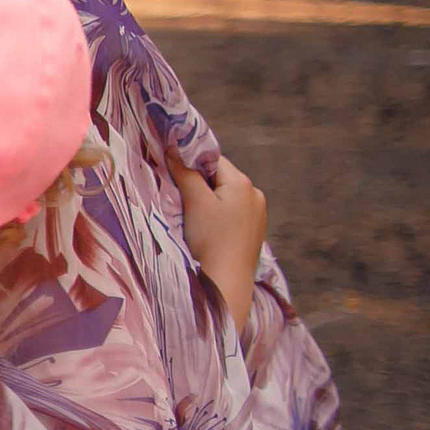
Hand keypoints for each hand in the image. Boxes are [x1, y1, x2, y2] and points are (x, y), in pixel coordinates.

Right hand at [169, 150, 265, 334]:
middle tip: (179, 198)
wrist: (226, 280)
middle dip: (199, 184)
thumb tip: (173, 149)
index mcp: (243, 183)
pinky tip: (207, 230)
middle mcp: (255, 194)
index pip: (212, 159)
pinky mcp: (254, 231)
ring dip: (207, 200)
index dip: (190, 163)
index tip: (171, 173)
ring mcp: (258, 214)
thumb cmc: (210, 239)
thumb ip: (184, 172)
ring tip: (192, 217)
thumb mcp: (194, 202)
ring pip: (225, 196)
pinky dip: (217, 215)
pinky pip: (232, 213)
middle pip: (219, 178)